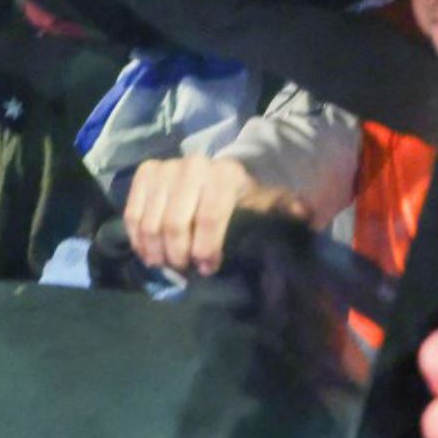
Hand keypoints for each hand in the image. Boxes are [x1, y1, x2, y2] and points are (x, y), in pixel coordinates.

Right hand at [124, 155, 306, 274]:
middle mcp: (196, 165)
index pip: (209, 217)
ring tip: (168, 266)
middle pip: (174, 223)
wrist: (226, 173)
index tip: (207, 269)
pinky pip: (133, 211)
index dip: (205, 249)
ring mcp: (168, 167)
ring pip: (151, 220)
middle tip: (185, 272)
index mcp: (229, 175)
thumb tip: (304, 225)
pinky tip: (150, 254)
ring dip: (156, 251)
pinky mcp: (148, 172)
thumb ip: (291, 217)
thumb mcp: (275, 206)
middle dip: (178, 255)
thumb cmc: (251, 199)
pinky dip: (138, 238)